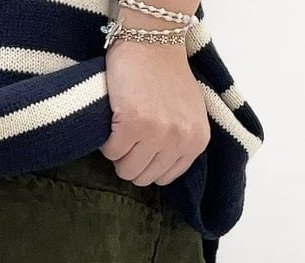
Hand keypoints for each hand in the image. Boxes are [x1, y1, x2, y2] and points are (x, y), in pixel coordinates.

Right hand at [99, 41, 209, 185]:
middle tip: (131, 136)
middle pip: (142, 178)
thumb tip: (160, 170)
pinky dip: (107, 140)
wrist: (152, 41)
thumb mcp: (189, 114)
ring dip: (118, 152)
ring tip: (123, 128)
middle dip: (131, 160)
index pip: (163, 178)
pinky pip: (111, 152)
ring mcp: (156, 133)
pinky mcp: (133, 124)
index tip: (144, 144)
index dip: (148, 163)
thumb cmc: (167, 76)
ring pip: (126, 169)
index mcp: (196, 141)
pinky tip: (115, 120)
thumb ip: (182, 143)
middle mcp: (179, 140)